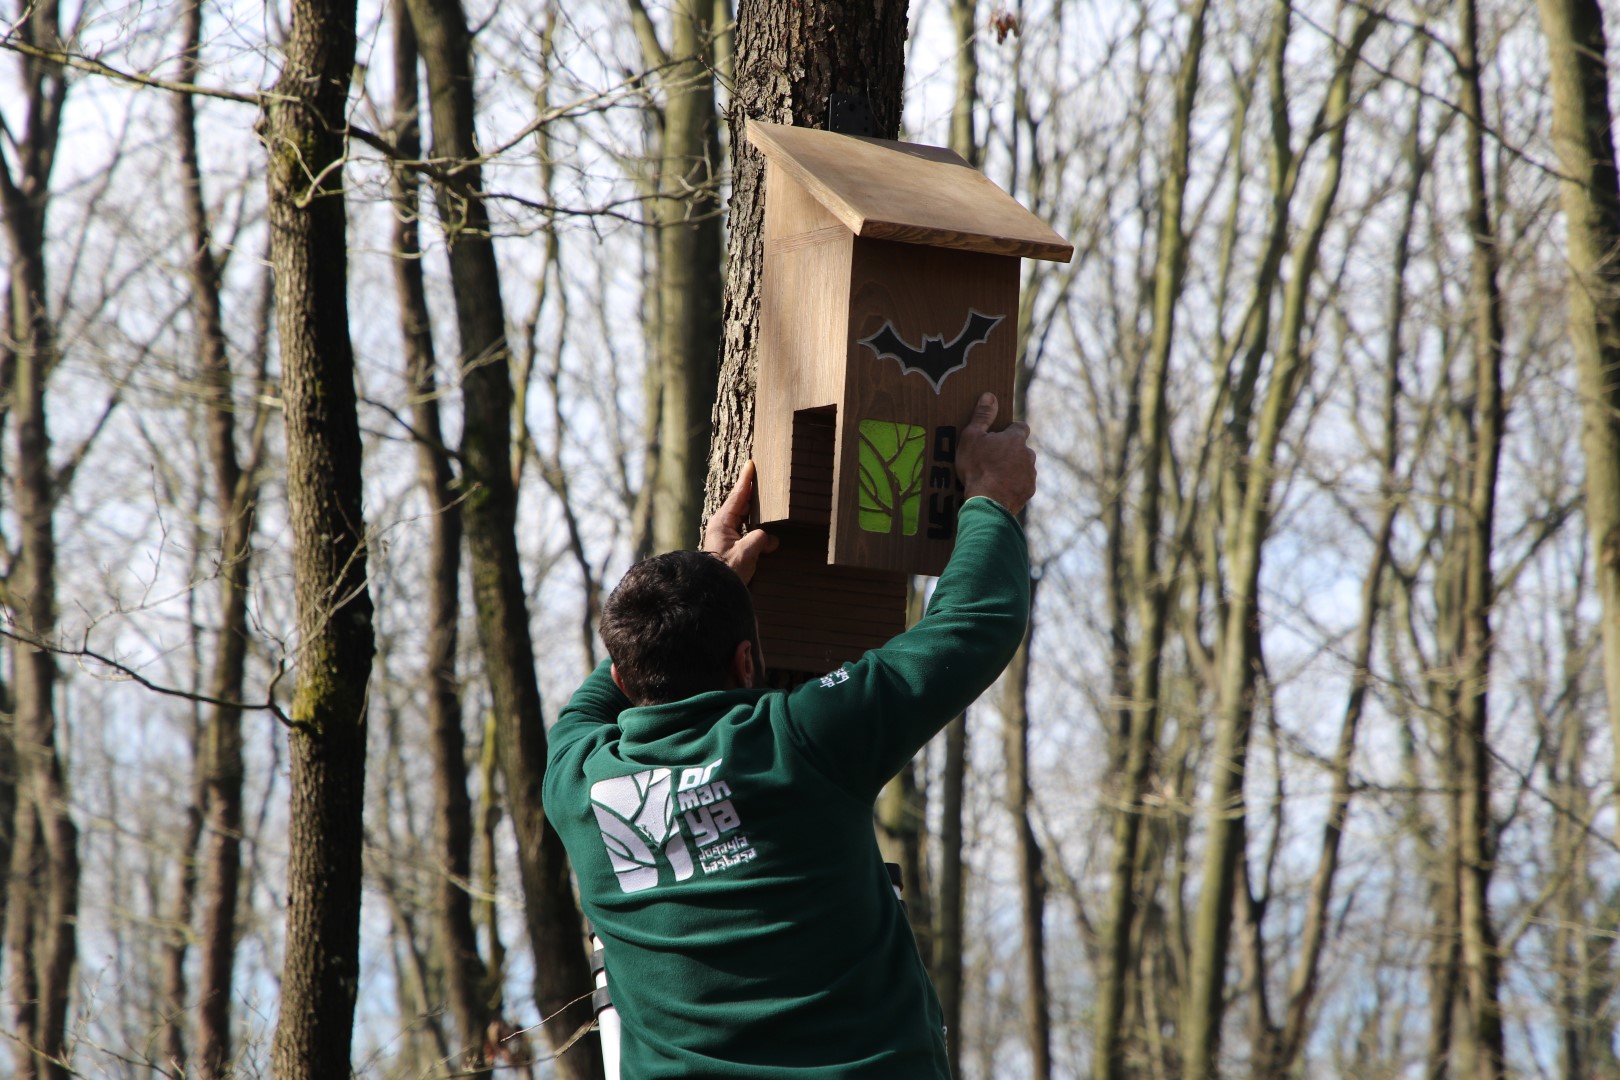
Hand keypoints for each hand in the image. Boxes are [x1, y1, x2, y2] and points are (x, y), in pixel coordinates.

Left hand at [702, 461, 778, 584]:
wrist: (713, 591)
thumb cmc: (727, 571)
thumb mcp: (747, 552)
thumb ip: (761, 539)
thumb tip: (771, 539)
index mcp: (722, 522)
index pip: (738, 496)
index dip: (746, 480)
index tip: (751, 464)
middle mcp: (722, 527)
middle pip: (741, 505)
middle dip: (752, 494)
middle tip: (761, 479)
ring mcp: (725, 537)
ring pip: (744, 519)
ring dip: (755, 513)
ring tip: (766, 504)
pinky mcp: (730, 548)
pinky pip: (745, 532)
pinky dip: (756, 529)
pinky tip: (765, 531)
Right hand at [956, 393, 1035, 514]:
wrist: (987, 502)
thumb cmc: (977, 467)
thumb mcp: (972, 438)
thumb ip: (982, 416)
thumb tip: (989, 395)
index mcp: (1015, 439)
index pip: (1020, 427)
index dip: (1010, 431)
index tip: (998, 437)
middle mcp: (1028, 454)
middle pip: (1021, 449)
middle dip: (1011, 452)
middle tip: (991, 460)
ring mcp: (1030, 474)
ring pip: (1023, 467)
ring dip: (1013, 469)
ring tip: (994, 478)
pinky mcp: (1029, 491)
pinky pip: (1022, 485)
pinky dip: (1014, 485)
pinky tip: (999, 490)